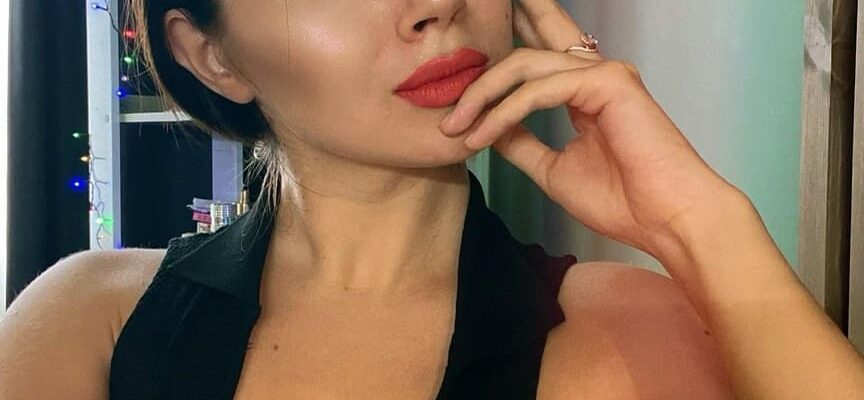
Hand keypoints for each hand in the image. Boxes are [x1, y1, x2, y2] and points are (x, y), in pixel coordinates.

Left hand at [440, 0, 743, 260]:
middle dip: (482, 73)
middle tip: (448, 108)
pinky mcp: (607, 81)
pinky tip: (483, 132)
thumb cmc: (622, 202)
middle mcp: (594, 75)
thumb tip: (487, 129)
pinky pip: (539, 89)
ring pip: (525, 66)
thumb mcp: (554, 171)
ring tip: (455, 127)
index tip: (456, 112)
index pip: (532, 68)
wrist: (666, 221)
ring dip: (484, 96)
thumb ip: (522, 144)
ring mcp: (603, 73)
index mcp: (585, 92)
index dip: (493, 79)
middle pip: (525, 52)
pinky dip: (505, 110)